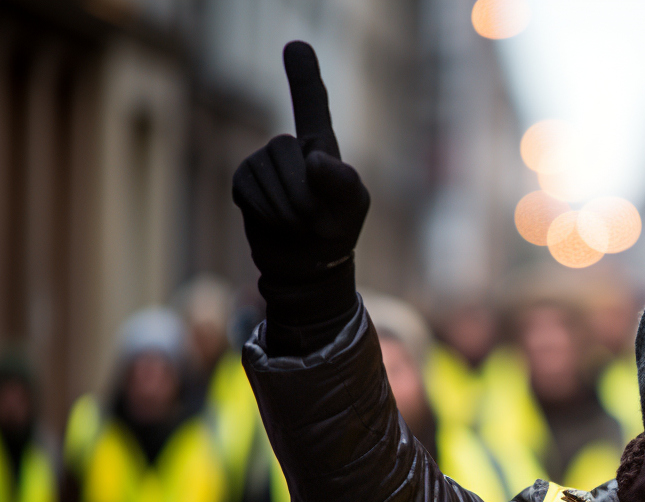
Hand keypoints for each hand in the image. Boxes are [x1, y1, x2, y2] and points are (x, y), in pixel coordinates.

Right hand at [232, 42, 369, 291]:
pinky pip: (247, 188)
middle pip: (283, 147)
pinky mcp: (244, 181)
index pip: (310, 106)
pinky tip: (275, 221)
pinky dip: (264, 211)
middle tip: (314, 218)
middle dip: (300, 190)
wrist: (306, 265)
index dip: (302, 77)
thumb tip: (313, 159)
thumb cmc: (335, 231)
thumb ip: (342, 182)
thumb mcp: (351, 208)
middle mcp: (290, 148)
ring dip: (284, 205)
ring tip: (297, 222)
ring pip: (264, 170)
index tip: (296, 46)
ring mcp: (263, 162)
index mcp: (321, 146)